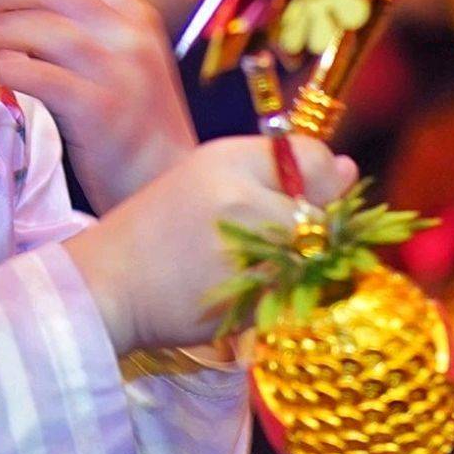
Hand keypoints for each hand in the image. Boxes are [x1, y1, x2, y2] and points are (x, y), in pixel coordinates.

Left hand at [0, 0, 198, 211]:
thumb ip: (85, 31)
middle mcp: (131, 35)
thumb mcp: (122, 63)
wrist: (167, 180)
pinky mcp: (101, 110)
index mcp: (135, 16)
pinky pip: (41, 77)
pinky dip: (7, 67)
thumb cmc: (134, 125)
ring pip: (45, 28)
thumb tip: (13, 7)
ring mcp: (119, 72)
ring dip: (1, 29)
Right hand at [65, 134, 357, 354]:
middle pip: (322, 209)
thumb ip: (276, 175)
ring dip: (301, 268)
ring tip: (249, 269)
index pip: (313, 156)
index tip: (303, 200)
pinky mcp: (245, 294)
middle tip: (273, 245)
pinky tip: (242, 292)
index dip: (321, 182)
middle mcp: (239, 194)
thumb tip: (350, 171)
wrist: (103, 286)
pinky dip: (282, 297)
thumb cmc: (155, 234)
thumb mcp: (205, 182)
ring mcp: (243, 246)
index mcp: (225, 158)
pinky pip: (293, 293)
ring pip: (313, 257)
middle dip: (316, 231)